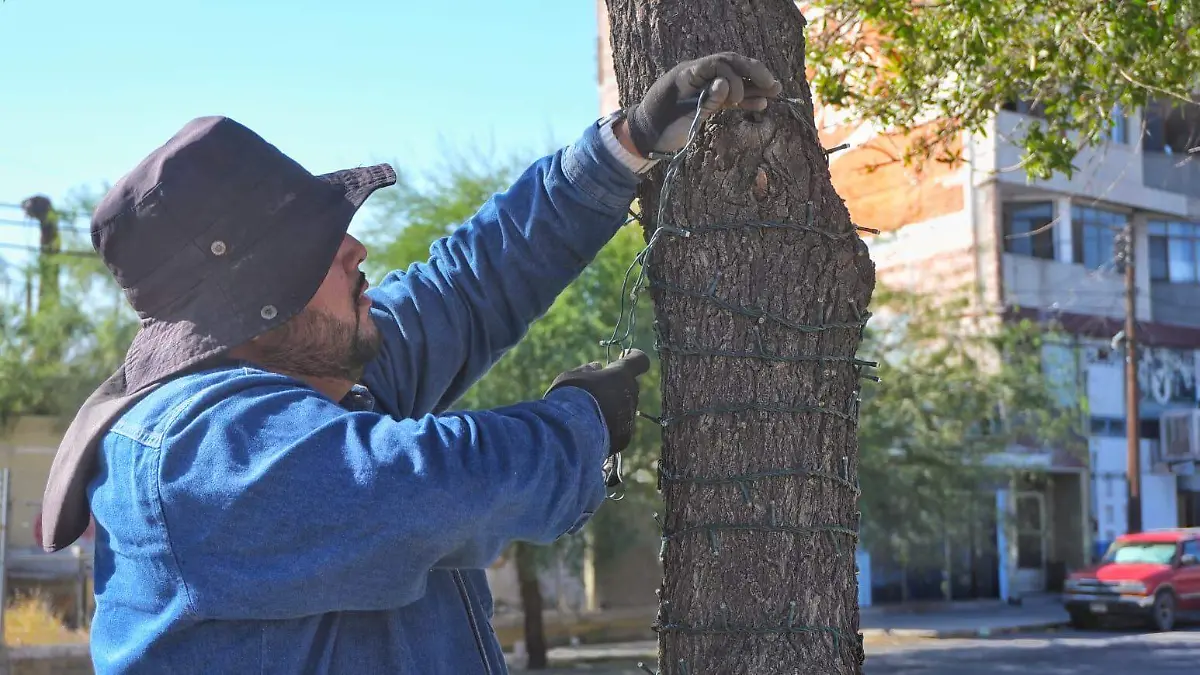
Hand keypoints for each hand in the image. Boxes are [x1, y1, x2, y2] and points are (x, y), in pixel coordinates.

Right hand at [546, 349, 650, 456]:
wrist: (571, 433)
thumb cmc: (570, 397)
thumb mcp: (573, 376)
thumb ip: (587, 371)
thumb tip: (597, 367)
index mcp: (620, 374)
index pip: (639, 360)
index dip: (634, 357)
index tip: (626, 356)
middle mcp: (631, 394)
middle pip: (630, 386)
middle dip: (618, 386)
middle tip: (597, 391)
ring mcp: (630, 417)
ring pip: (625, 408)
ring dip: (613, 408)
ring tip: (590, 415)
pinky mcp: (625, 438)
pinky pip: (620, 428)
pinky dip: (610, 427)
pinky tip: (592, 431)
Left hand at [626, 52, 781, 156]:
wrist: (646, 137)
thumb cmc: (661, 127)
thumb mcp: (682, 116)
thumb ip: (705, 101)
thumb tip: (727, 85)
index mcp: (687, 73)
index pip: (718, 64)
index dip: (734, 76)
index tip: (738, 98)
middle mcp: (697, 75)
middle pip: (730, 65)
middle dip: (752, 73)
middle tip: (772, 84)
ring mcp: (703, 86)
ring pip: (733, 80)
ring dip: (754, 85)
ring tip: (776, 91)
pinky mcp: (707, 100)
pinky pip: (729, 96)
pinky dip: (745, 100)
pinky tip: (761, 105)